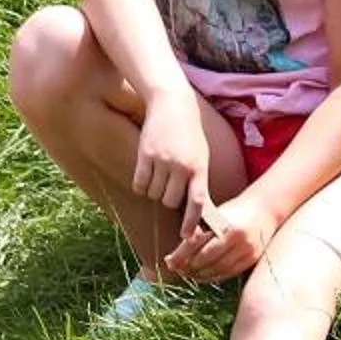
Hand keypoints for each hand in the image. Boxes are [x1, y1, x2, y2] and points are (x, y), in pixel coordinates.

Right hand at [131, 104, 213, 232]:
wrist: (172, 103)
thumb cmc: (189, 132)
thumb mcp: (201, 155)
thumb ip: (197, 179)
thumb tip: (197, 209)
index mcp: (199, 168)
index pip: (197, 202)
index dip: (191, 222)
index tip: (186, 236)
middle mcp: (181, 166)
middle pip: (169, 201)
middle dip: (167, 200)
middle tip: (168, 187)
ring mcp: (162, 161)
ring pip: (153, 193)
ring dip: (154, 190)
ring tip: (159, 173)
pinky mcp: (144, 155)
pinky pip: (139, 183)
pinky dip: (141, 184)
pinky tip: (145, 173)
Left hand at [163, 194, 280, 282]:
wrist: (264, 210)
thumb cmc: (233, 212)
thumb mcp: (215, 215)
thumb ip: (197, 231)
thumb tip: (174, 257)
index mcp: (225, 223)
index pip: (197, 242)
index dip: (181, 254)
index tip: (169, 261)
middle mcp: (237, 237)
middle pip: (206, 259)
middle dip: (189, 266)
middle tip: (177, 269)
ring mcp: (247, 250)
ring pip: (217, 269)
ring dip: (200, 274)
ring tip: (188, 273)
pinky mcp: (252, 258)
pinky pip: (229, 273)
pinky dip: (213, 277)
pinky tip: (203, 275)